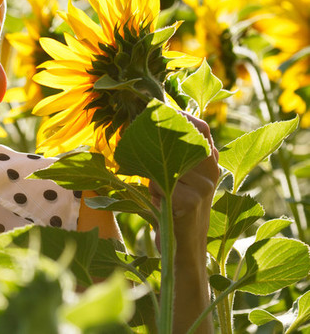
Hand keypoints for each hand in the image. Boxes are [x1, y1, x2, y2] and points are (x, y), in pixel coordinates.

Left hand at [150, 111, 218, 246]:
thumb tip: (150, 120)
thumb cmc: (177, 205)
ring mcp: (203, 187)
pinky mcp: (190, 203)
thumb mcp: (181, 176)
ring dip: (153, 177)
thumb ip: (176, 153)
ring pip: (162, 166)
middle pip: (178, 142)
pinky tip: (162, 206)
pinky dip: (154, 194)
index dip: (180, 116)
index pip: (201, 127)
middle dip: (156, 147)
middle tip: (146, 153)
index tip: (158, 111)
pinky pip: (159, 186)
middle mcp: (211, 171)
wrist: (187, 247)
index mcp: (211, 161)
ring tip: (160, 192)